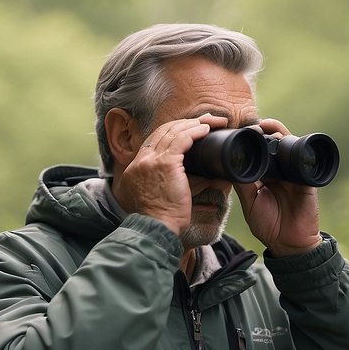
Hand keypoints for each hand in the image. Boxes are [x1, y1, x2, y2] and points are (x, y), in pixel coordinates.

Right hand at [116, 113, 227, 235]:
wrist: (155, 229)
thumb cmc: (163, 219)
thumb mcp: (168, 196)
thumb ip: (187, 183)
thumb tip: (209, 177)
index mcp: (137, 167)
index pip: (155, 140)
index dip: (173, 131)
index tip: (190, 129)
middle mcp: (142, 160)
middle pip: (163, 131)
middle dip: (185, 123)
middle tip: (205, 120)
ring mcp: (151, 160)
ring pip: (173, 131)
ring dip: (194, 124)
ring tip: (212, 121)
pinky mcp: (165, 163)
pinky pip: (182, 139)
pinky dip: (195, 131)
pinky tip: (206, 129)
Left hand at [234, 118, 322, 256]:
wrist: (290, 243)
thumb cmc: (269, 225)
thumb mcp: (250, 202)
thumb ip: (242, 183)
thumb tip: (228, 164)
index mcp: (265, 176)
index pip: (258, 152)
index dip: (249, 141)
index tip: (237, 132)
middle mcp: (280, 171)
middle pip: (272, 144)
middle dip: (262, 132)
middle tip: (249, 127)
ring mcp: (293, 172)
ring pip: (287, 145)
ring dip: (276, 133)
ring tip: (263, 128)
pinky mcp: (306, 178)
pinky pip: (302, 158)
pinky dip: (294, 145)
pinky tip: (282, 139)